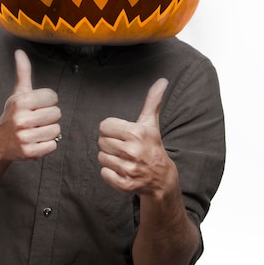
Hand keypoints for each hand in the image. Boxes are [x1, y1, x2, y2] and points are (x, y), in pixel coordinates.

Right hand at [0, 50, 61, 162]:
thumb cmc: (12, 114)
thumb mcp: (18, 93)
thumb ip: (23, 72)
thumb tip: (19, 51)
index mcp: (21, 102)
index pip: (53, 97)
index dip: (49, 101)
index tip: (39, 106)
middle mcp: (21, 119)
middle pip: (57, 114)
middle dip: (50, 116)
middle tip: (38, 119)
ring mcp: (25, 137)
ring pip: (56, 130)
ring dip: (50, 131)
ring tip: (37, 130)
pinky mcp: (29, 152)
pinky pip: (53, 145)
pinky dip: (48, 144)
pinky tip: (37, 141)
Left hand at [98, 78, 174, 194]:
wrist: (161, 177)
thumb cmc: (152, 146)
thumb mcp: (151, 123)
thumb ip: (152, 101)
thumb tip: (162, 80)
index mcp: (136, 133)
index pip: (104, 126)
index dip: (110, 129)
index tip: (121, 134)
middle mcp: (132, 151)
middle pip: (101, 141)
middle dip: (109, 143)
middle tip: (122, 146)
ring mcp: (128, 169)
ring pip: (101, 157)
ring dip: (109, 158)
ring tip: (123, 158)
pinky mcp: (124, 184)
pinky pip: (103, 173)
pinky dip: (110, 172)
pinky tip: (122, 169)